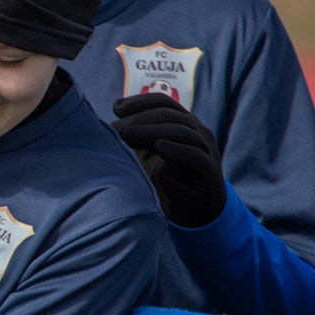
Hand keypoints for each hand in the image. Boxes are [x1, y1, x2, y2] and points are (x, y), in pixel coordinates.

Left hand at [111, 94, 225, 228]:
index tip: (115, 108)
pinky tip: (160, 148)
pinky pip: (197, 157)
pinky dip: (178, 150)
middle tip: (117, 129)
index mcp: (183, 123)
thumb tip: (104, 126)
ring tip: (128, 136)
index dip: (139, 102)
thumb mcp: (145, 157)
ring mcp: (207, 151)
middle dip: (140, 119)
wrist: (194, 213)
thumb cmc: (166, 181)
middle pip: (170, 115)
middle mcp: (197, 132)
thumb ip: (133, 139)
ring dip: (153, 131)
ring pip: (183, 132)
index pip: (163, 103)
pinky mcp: (210, 172)